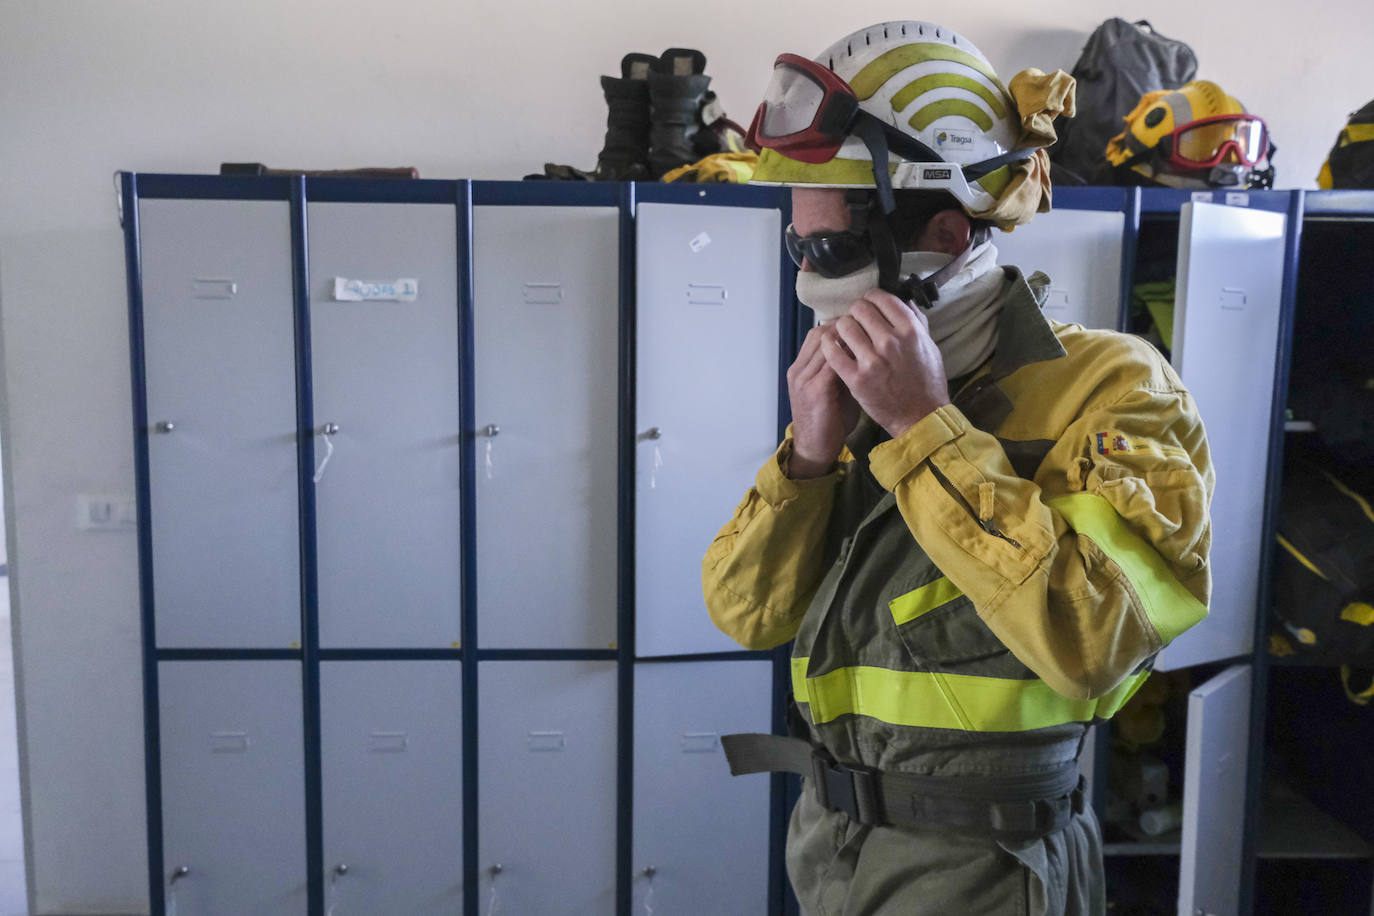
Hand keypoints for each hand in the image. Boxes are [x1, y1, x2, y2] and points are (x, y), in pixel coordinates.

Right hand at [786, 325, 859, 477]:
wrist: (815, 450)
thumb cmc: (829, 422)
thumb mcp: (833, 390)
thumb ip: (841, 370)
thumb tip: (864, 349)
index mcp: (799, 369)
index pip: (817, 334)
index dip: (839, 325)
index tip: (862, 324)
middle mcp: (798, 371)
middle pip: (820, 334)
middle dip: (846, 326)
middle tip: (870, 327)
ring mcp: (804, 380)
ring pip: (825, 344)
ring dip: (850, 338)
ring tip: (871, 339)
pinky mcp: (815, 391)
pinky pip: (832, 363)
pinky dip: (849, 355)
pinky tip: (867, 356)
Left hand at [821, 290, 949, 438]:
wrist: (920, 417)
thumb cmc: (927, 382)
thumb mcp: (930, 347)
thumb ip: (917, 322)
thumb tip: (904, 300)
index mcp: (911, 330)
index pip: (882, 298)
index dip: (872, 298)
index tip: (869, 305)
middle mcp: (891, 342)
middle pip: (860, 309)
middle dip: (856, 312)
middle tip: (856, 322)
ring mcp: (872, 361)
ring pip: (844, 326)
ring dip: (842, 328)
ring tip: (845, 336)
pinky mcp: (856, 379)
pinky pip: (833, 352)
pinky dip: (829, 345)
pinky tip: (831, 346)